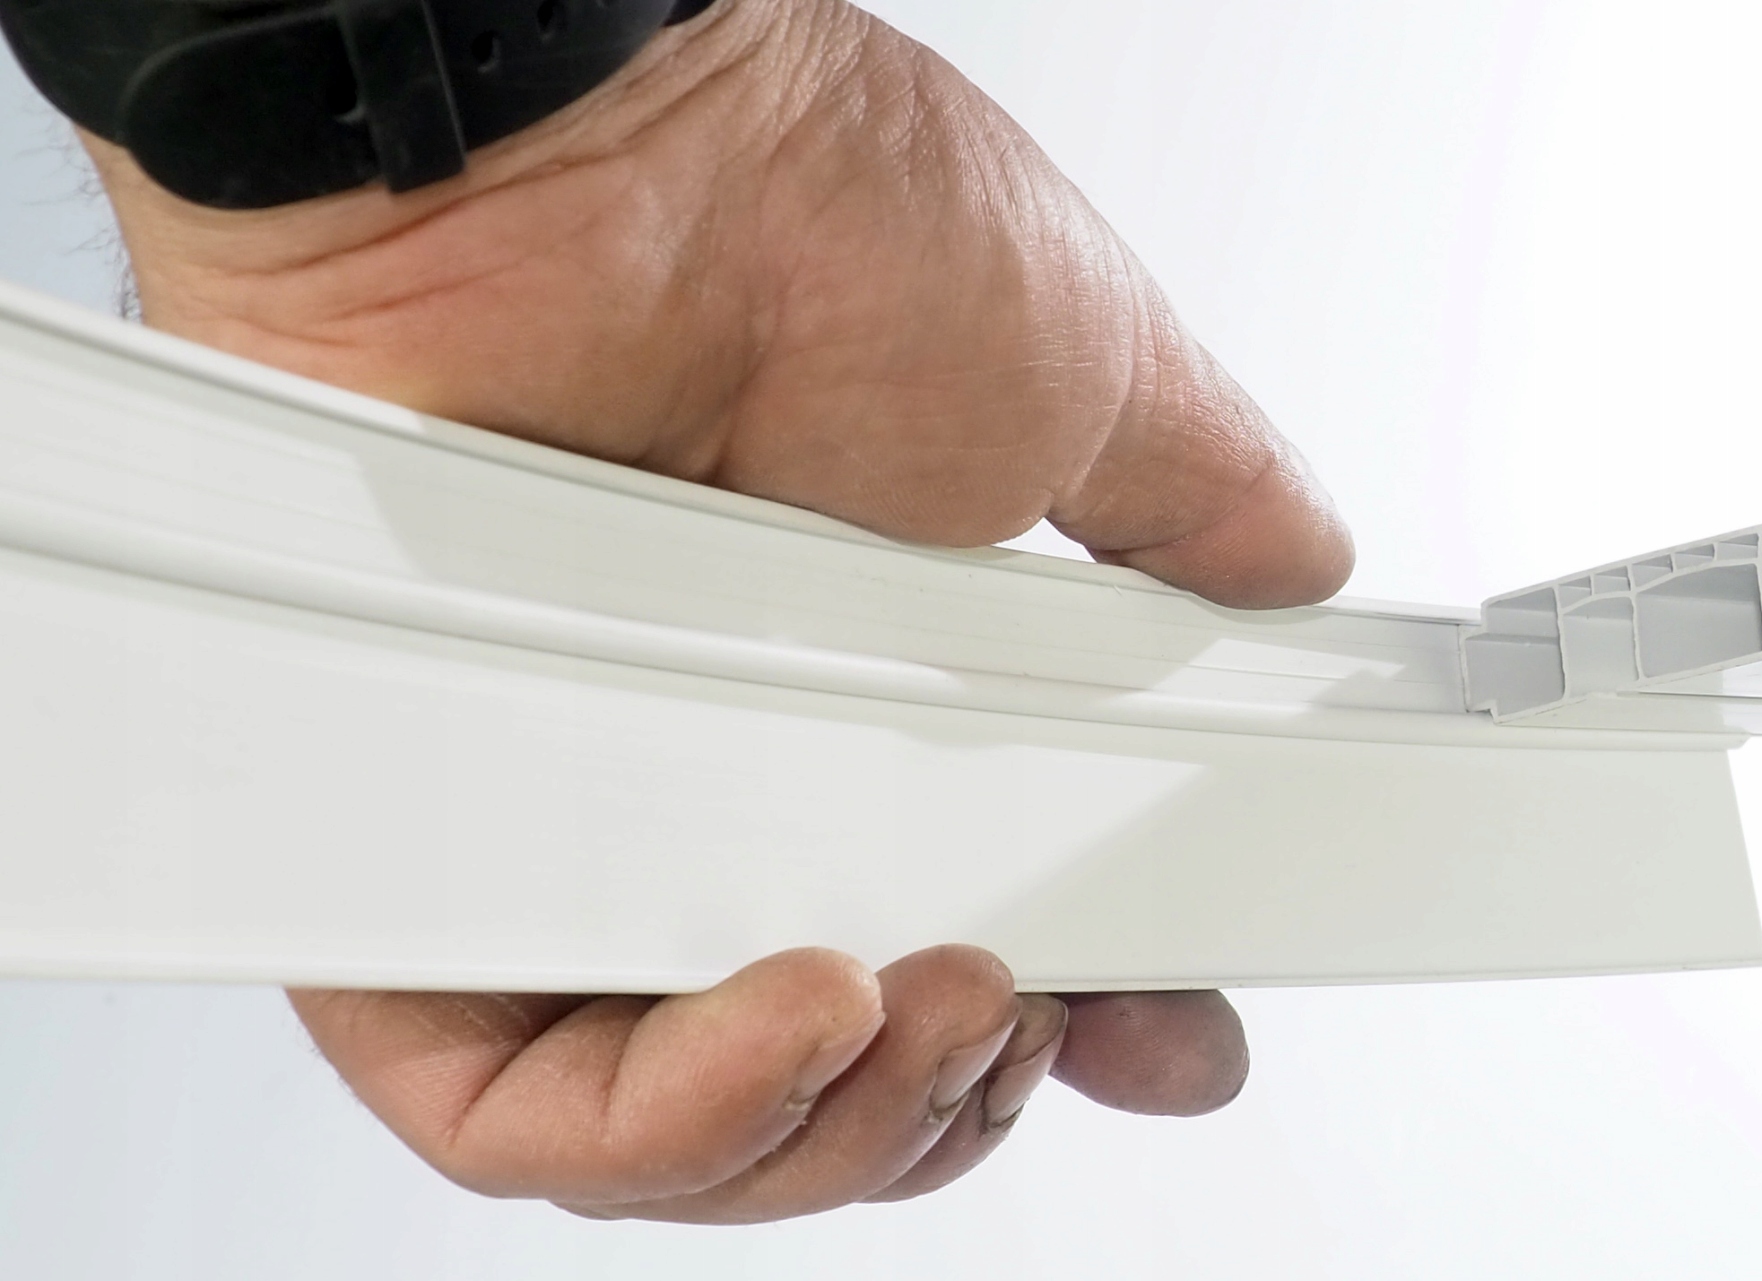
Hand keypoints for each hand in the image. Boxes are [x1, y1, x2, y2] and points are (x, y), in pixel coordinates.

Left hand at [81, 0, 1345, 1218]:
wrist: (603, 147)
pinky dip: (669, 1125)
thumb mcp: (1088, 385)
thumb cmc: (801, 223)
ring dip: (841, 1130)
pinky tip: (796, 1017)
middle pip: (828, 1095)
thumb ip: (1197, 515)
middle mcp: (707, 793)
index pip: (966, 958)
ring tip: (931, 1005)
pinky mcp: (421, 879)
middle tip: (1035, 1006)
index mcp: (870, 715)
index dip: (1071, 1032)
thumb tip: (1295, 572)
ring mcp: (564, 844)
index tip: (1159, 1035)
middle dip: (958, 1108)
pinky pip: (510, 1108)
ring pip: (682, 1142)